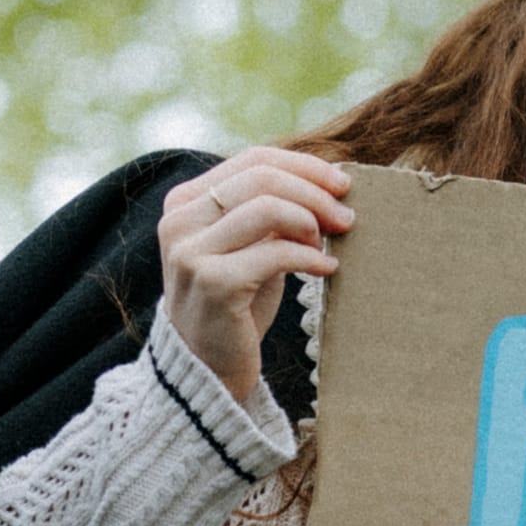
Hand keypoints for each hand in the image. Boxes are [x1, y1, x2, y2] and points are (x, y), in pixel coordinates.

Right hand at [159, 150, 351, 403]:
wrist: (208, 366)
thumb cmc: (237, 301)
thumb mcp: (250, 246)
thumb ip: (272, 211)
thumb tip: (330, 181)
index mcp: (185, 202)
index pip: (254, 160)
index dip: (305, 166)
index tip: (343, 183)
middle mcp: (179, 221)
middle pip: (263, 178)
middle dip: (315, 193)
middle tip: (347, 217)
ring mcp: (190, 252)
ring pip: (268, 208)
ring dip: (312, 222)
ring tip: (329, 244)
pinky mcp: (213, 283)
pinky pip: (276, 253)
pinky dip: (310, 257)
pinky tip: (325, 269)